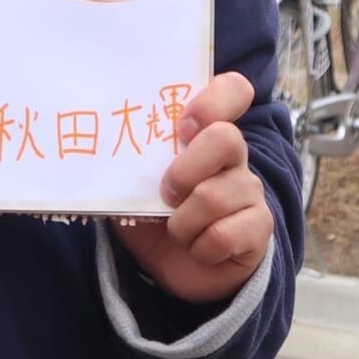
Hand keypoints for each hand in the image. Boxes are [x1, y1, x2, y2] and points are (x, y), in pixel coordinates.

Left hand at [109, 72, 272, 304]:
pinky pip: (225, 234)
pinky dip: (199, 247)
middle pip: (225, 139)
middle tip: (166, 192)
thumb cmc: (152, 213)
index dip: (214, 100)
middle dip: (185, 169)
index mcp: (204, 130)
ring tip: (176, 229)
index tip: (183, 125)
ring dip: (182, 221)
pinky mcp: (259, 227)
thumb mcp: (130, 184)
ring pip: (215, 195)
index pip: (233, 91)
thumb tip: (98, 152)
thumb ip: (123, 163)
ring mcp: (249, 190)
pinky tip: (197, 247)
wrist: (175, 267)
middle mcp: (234, 154)